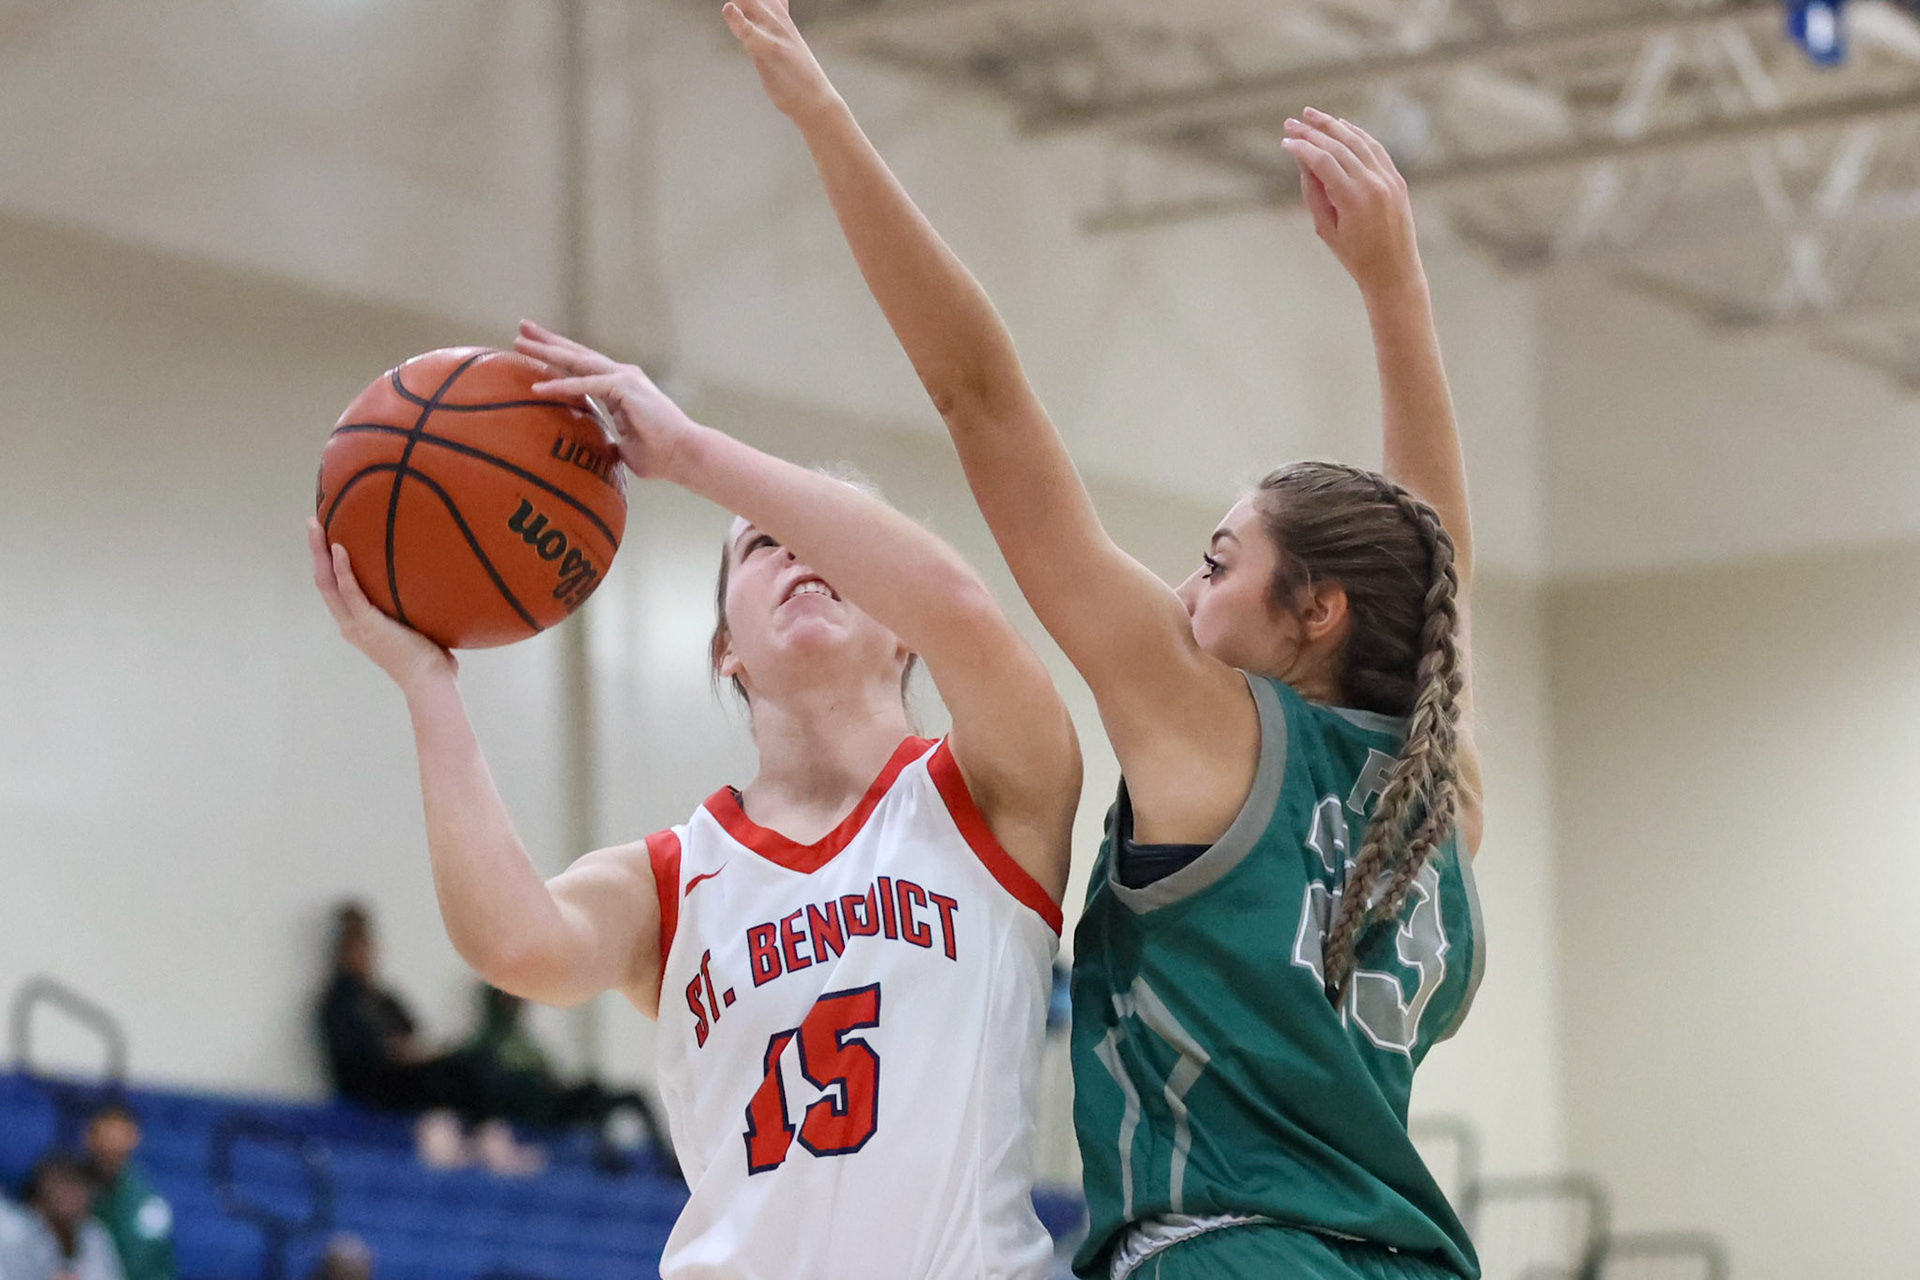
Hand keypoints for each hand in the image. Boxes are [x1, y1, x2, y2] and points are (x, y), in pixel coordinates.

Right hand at [309, 517, 457, 691]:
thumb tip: (429, 581)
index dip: (327, 563)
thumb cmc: (430, 659)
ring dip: (320, 553)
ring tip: (316, 526)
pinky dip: (343, 570)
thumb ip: (410, 606)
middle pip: (323, 581)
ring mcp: (357, 625)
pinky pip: (351, 592)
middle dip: (315, 551)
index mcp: (357, 625)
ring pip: (328, 584)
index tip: (327, 537)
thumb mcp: (415, 626)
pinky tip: (339, 548)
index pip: (335, 589)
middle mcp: (350, 625)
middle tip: (312, 523)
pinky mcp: (368, 625)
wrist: (429, 682)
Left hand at [515, 320, 700, 482]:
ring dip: (547, 352)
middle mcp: (621, 376)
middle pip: (577, 354)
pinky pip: (586, 386)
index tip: (534, 347)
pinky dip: (561, 386)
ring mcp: (624, 378)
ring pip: (578, 362)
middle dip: (548, 341)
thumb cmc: (660, 456)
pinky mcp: (626, 388)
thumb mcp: (624, 447)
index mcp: (620, 388)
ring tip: (519, 343)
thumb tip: (593, 452)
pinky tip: (538, 386)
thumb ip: (607, 442)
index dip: (558, 356)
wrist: (684, 456)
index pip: (583, 367)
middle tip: (522, 327)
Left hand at [722, 0, 840, 122]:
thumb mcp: (783, 35)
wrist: (815, 100)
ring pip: (750, 1)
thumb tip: (774, 0)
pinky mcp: (769, 52)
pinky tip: (729, 10)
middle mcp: (775, 17)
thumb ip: (777, 12)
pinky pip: (751, 34)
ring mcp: (773, 32)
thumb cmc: (795, 71)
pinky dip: (739, 22)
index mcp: (777, 13)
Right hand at [1283, 107, 1423, 298]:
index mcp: (1353, 199)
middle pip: (1338, 146)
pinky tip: (1341, 125)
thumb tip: (1303, 161)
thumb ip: (1313, 193)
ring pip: (1357, 141)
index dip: (1301, 148)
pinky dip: (1356, 134)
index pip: (1322, 161)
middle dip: (1312, 132)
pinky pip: (1374, 148)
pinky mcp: (1396, 178)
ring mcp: (1388, 179)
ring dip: (1333, 125)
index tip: (1285, 141)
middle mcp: (1373, 184)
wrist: (1394, 270)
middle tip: (1291, 121)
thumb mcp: (1326, 228)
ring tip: (1311, 115)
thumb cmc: (1354, 256)